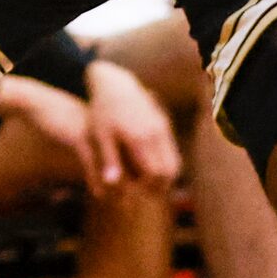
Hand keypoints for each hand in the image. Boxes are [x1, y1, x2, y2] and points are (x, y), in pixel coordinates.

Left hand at [84, 60, 180, 192]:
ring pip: (175, 160)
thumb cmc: (102, 112)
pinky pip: (172, 149)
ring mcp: (162, 127)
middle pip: (171, 170)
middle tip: (148, 193)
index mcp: (140, 139)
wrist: (114, 84)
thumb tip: (111, 184)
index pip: (156, 174)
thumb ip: (109, 160)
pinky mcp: (164, 122)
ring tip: (150, 184)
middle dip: (162, 185)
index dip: (149, 187)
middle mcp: (156, 133)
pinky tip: (151, 167)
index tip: (137, 192)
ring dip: (166, 175)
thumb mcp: (101, 136)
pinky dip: (166, 162)